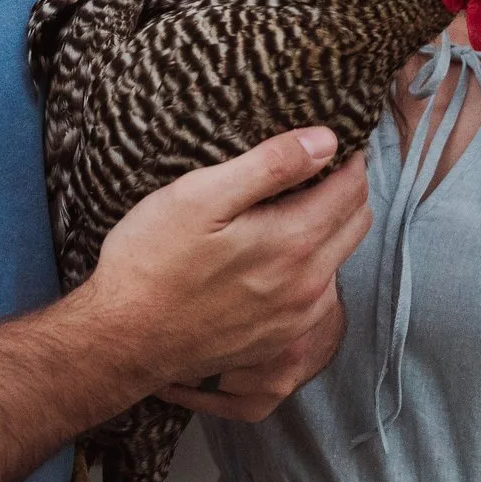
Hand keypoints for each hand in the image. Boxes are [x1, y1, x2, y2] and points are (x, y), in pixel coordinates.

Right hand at [77, 129, 371, 401]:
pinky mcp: (280, 339)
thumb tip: (326, 140)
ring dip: (332, 227)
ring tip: (295, 205)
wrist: (123, 341)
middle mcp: (309, 285)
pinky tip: (277, 253)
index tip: (333, 140)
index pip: (352, 189)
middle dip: (348, 188)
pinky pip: (319, 293)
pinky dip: (314, 265)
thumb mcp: (200, 195)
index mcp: (293, 242)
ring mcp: (297, 318)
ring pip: (340, 259)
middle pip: (357, 223)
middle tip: (318, 166)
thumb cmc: (152, 262)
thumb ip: (270, 165)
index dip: (347, 157)